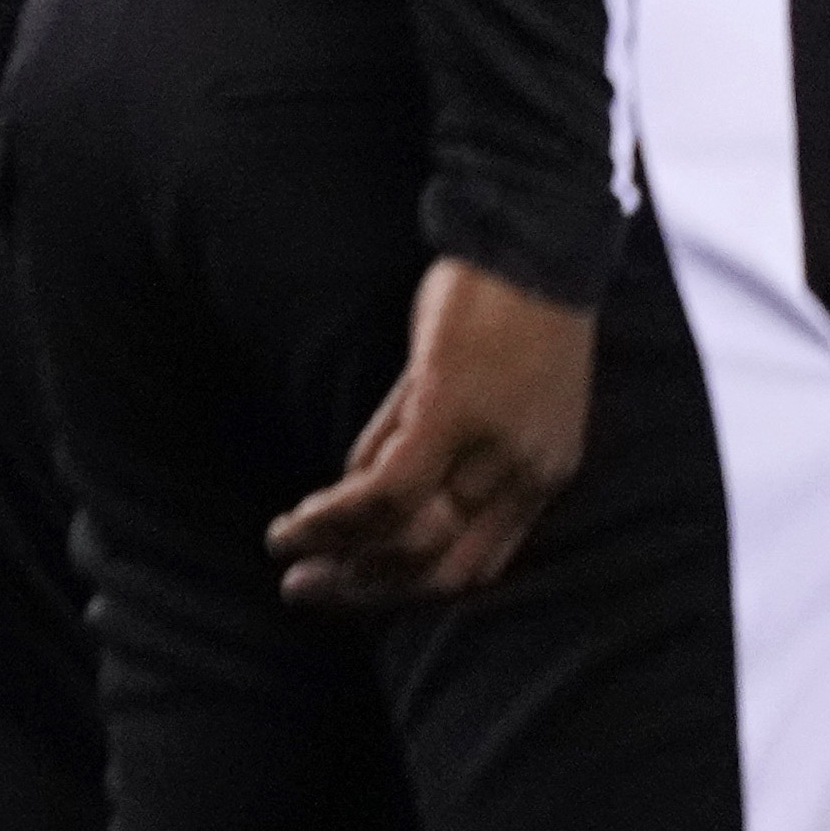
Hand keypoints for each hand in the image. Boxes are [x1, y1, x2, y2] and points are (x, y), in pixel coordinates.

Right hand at [270, 255, 592, 609]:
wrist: (535, 238)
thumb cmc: (507, 304)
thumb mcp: (480, 386)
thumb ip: (426, 438)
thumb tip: (362, 483)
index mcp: (544, 475)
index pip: (478, 566)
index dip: (409, 589)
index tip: (353, 586)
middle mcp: (526, 474)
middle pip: (445, 569)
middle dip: (368, 589)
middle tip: (306, 592)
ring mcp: (493, 446)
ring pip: (410, 536)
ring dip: (339, 554)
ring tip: (284, 551)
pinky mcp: (452, 409)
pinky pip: (388, 488)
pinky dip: (336, 514)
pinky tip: (298, 520)